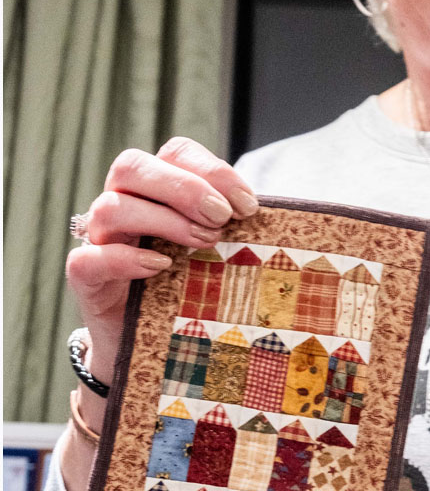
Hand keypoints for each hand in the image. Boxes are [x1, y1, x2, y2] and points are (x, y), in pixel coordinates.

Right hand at [66, 137, 257, 385]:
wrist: (151, 338)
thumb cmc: (191, 283)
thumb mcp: (217, 249)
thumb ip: (235, 227)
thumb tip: (282, 219)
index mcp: (155, 187)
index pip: (175, 152)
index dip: (212, 170)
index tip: (249, 205)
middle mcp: (121, 202)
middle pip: (132, 166)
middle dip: (184, 188)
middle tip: (223, 219)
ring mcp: (99, 238)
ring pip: (111, 206)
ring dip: (163, 220)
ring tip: (203, 243)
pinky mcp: (86, 276)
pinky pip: (90, 257)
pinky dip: (126, 258)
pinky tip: (161, 266)